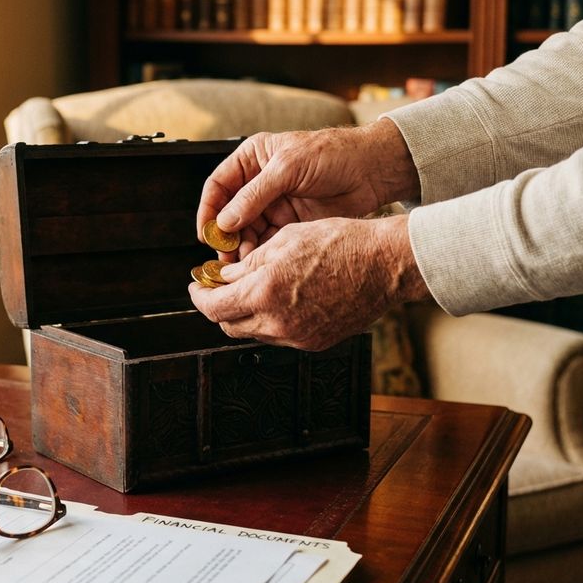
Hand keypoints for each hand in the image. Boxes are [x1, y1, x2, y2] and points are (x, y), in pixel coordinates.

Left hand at [189, 214, 429, 350]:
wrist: (385, 265)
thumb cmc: (340, 243)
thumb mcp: (285, 240)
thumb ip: (249, 263)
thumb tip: (226, 276)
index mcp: (266, 292)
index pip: (215, 307)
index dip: (200, 297)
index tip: (198, 286)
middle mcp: (278, 322)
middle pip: (230, 325)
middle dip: (219, 307)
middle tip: (219, 289)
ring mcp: (298, 337)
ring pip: (254, 333)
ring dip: (245, 314)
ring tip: (252, 290)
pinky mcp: (315, 343)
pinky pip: (280, 336)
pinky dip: (270, 320)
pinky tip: (280, 299)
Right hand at [196, 119, 417, 258]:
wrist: (370, 170)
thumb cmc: (333, 153)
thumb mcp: (288, 167)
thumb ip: (254, 195)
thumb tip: (226, 220)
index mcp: (252, 159)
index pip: (218, 186)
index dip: (208, 210)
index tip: (206, 232)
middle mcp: (259, 184)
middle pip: (229, 214)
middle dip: (225, 235)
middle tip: (224, 255)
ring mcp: (274, 205)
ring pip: (246, 232)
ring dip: (241, 248)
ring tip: (241, 263)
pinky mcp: (289, 225)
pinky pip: (266, 242)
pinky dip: (260, 254)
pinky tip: (258, 262)